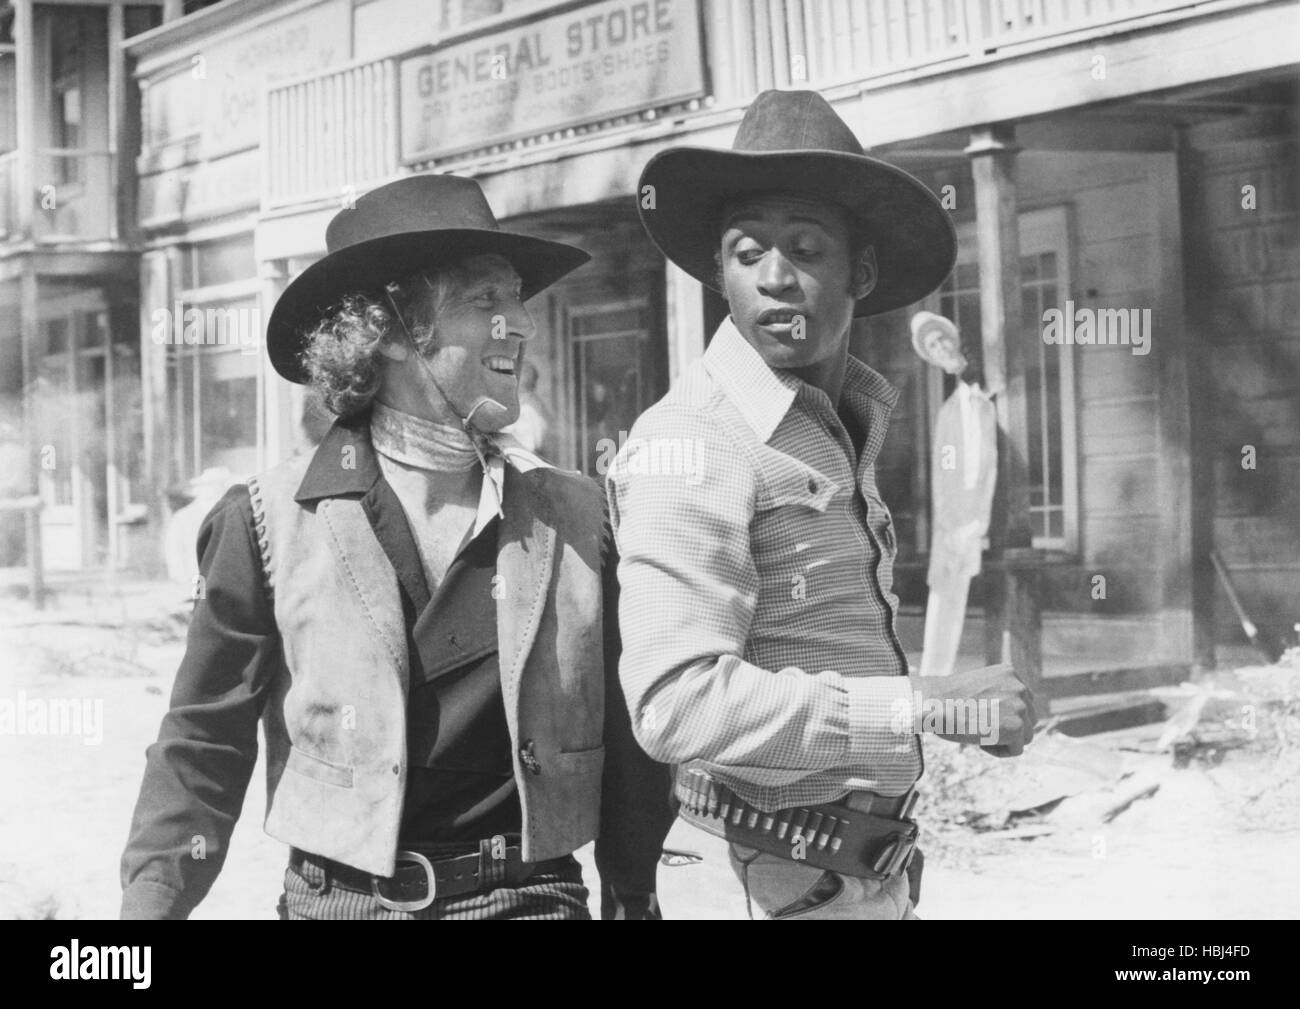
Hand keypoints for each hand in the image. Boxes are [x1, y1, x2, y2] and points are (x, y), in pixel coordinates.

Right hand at [908, 663, 1035, 755]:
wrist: (933, 704)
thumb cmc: (945, 700)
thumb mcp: (976, 688)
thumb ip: (997, 696)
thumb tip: (1008, 718)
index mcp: (1009, 673)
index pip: (1022, 702)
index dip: (1001, 715)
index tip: (979, 715)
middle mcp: (1020, 687)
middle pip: (1028, 719)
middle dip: (1007, 728)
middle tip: (978, 725)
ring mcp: (1021, 706)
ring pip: (1025, 736)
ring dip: (1004, 739)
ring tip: (978, 732)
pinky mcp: (1018, 726)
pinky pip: (1017, 750)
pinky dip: (998, 751)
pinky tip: (980, 741)